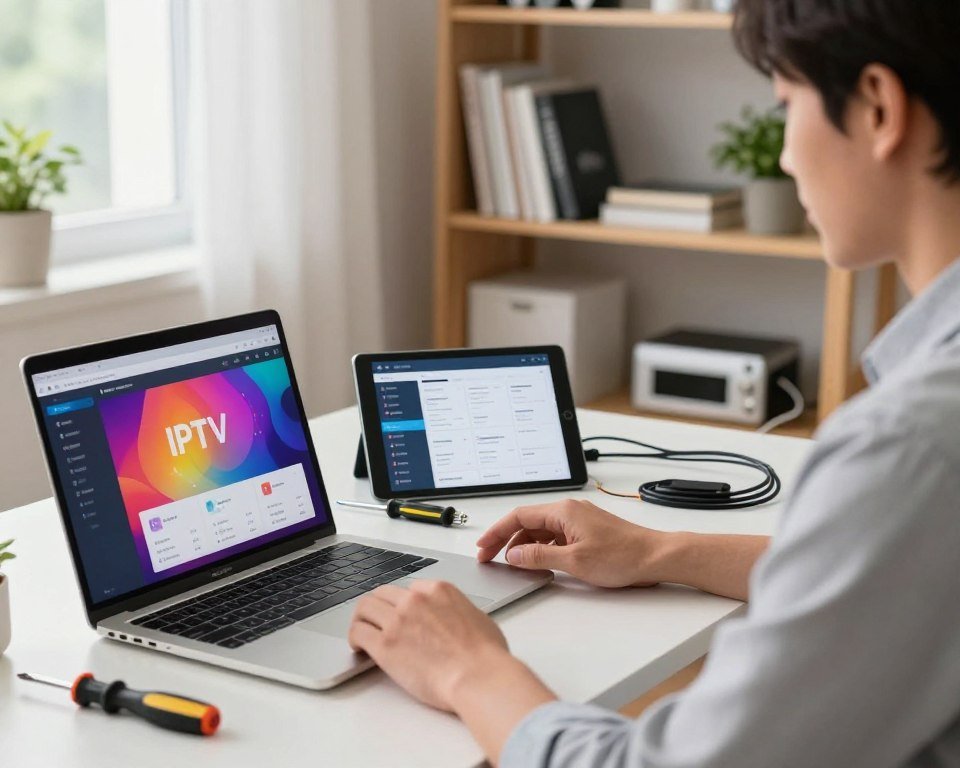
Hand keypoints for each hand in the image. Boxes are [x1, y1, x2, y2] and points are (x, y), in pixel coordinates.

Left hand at [348, 580, 512, 710]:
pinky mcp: (385, 644)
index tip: (401, 615)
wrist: (478, 676)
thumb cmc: (486, 655)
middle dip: (379, 607)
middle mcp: (414, 599)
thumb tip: (456, 620)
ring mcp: (397, 620)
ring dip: (362, 618)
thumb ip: (458, 611)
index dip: (403, 603)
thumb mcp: (478, 618)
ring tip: (362, 632)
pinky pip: (358, 632)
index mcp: (438, 590)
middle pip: (383, 593)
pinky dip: (355, 637)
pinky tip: (358, 647)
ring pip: (365, 607)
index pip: (409, 589)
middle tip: (375, 621)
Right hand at [476, 499, 664, 587]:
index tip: (483, 547)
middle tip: (489, 557)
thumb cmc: (622, 556)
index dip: (497, 532)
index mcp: (563, 512)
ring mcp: (578, 520)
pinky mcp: (586, 531)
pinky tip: (536, 562)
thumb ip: (538, 557)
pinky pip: (554, 536)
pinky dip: (540, 548)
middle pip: (527, 522)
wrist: (655, 556)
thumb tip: (514, 555)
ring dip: (522, 545)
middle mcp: (568, 511)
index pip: (519, 516)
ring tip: (509, 564)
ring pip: (540, 530)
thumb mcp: (574, 562)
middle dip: (505, 539)